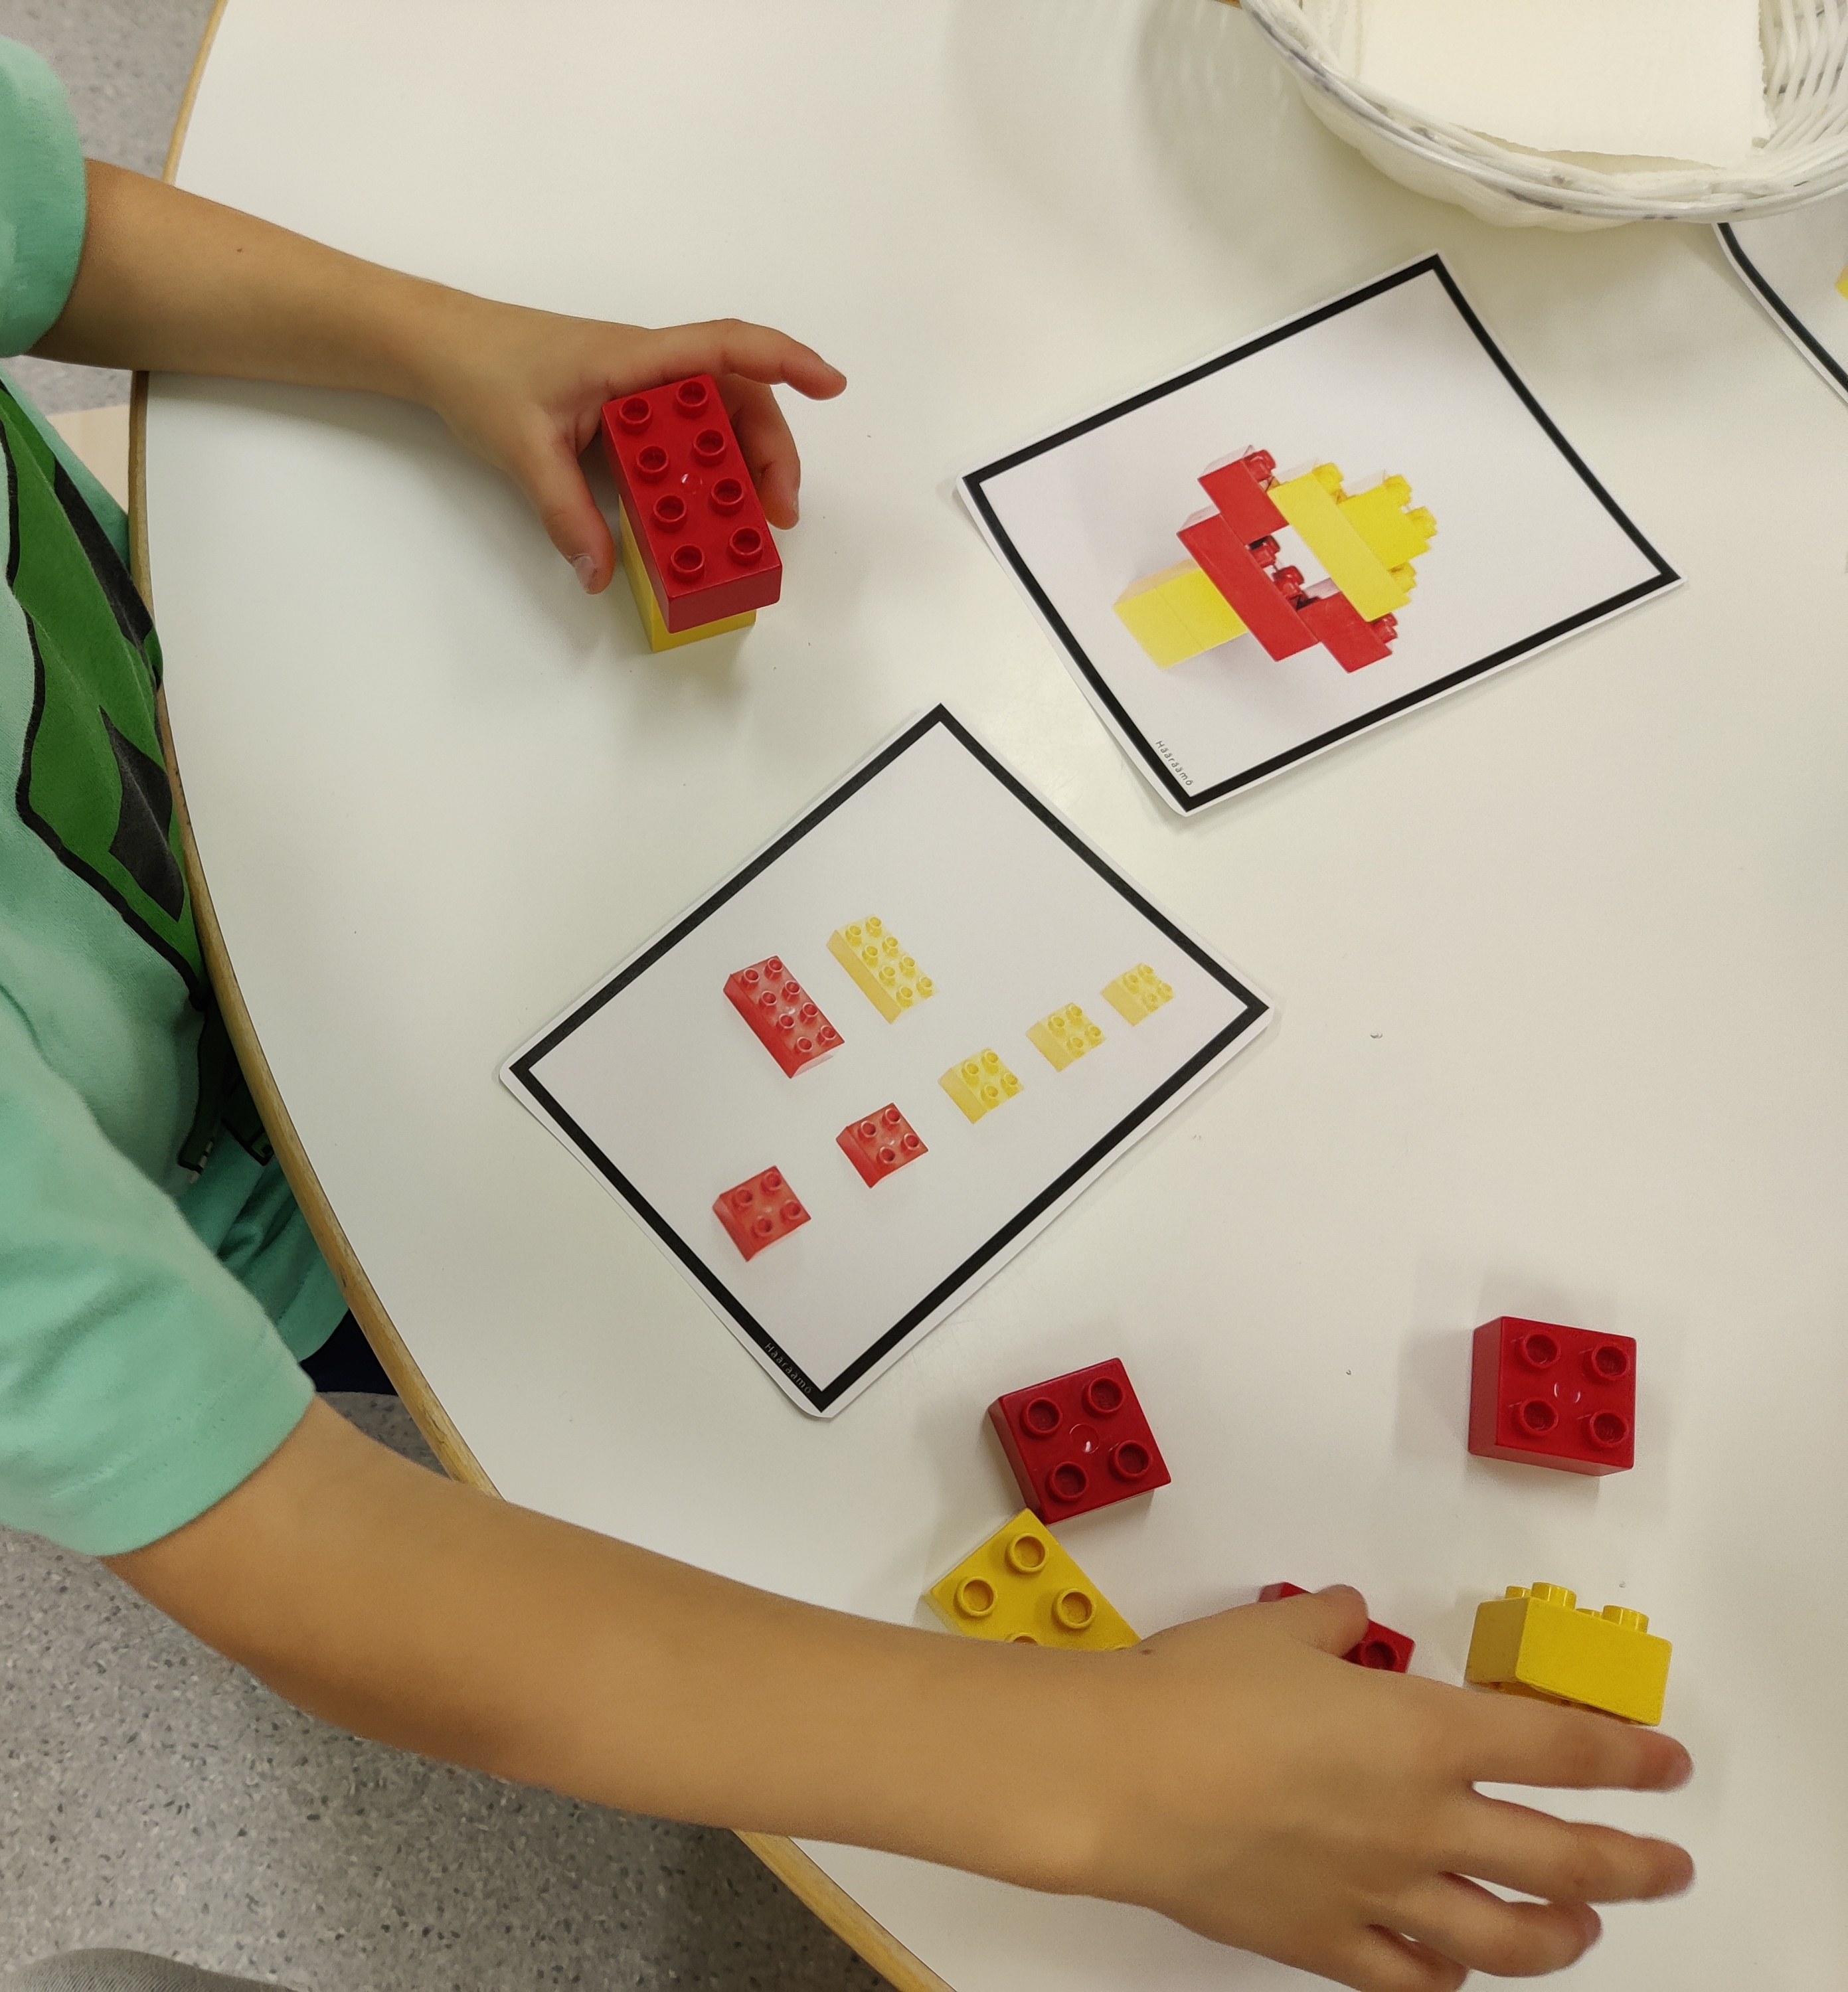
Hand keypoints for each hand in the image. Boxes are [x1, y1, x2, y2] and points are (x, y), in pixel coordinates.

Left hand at [412, 298, 845, 592]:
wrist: (439, 348)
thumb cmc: (481, 371)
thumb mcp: (523, 448)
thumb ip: (565, 513)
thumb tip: (599, 574)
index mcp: (636, 359)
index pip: (727, 347)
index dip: (786, 361)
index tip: (832, 385)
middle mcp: (651, 370)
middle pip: (738, 399)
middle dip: (771, 454)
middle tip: (779, 516)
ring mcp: (643, 392)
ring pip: (717, 423)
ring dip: (742, 470)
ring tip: (751, 525)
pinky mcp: (629, 415)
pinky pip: (685, 441)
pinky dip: (705, 475)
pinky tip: (703, 514)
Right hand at [1041, 1586, 1692, 1989]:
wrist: (1123, 1776)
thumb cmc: (1197, 1691)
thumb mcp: (1275, 1626)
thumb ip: (1331, 1622)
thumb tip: (1354, 1617)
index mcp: (1422, 1732)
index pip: (1561, 1749)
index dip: (1627, 1759)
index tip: (1667, 1767)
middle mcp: (1423, 1820)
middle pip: (1566, 1859)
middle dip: (1635, 1865)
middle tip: (1668, 1866)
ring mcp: (1381, 1891)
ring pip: (1508, 1939)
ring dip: (1564, 1937)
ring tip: (1587, 1931)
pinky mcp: (1327, 1942)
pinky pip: (1412, 1978)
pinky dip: (1448, 1979)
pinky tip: (1459, 1972)